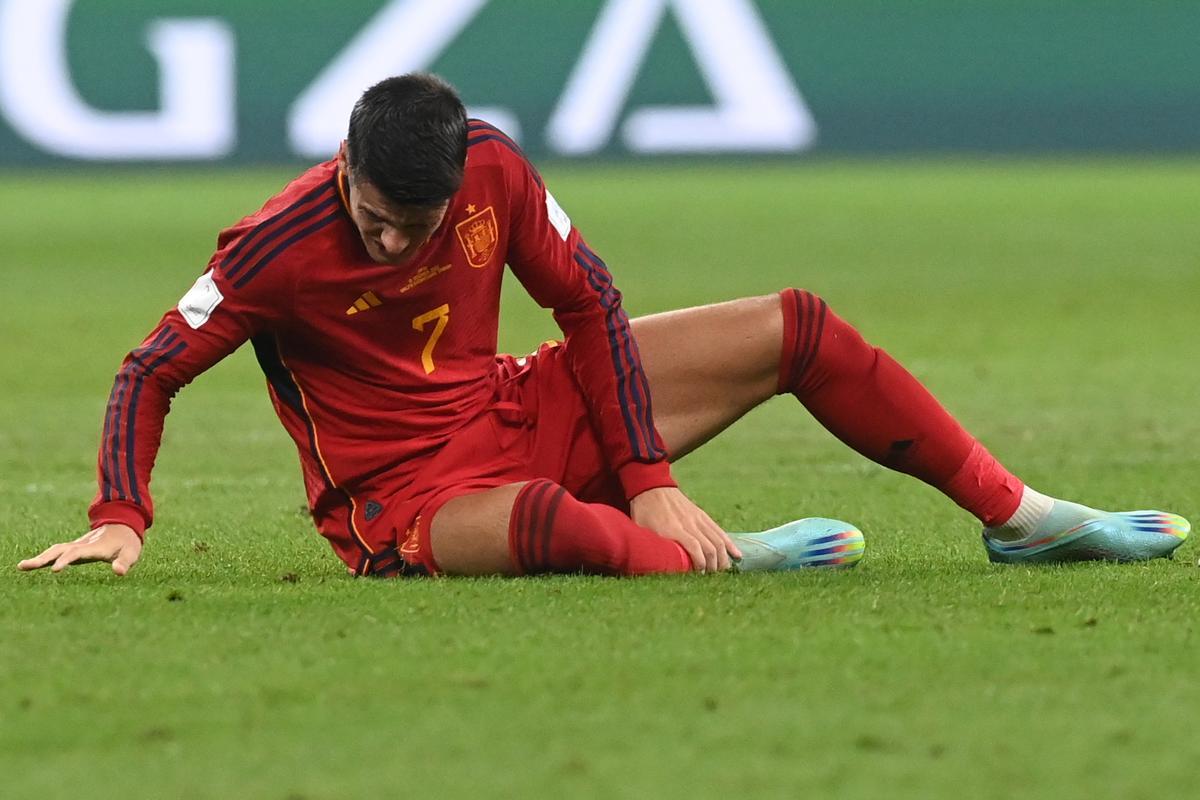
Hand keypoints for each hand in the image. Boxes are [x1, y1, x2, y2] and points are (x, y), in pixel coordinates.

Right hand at [17, 524, 142, 575]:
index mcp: (95, 547)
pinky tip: (31, 565)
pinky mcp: (74, 549)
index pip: (77, 553)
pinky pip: (56, 553)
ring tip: (22, 566)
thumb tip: (119, 572)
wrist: (123, 526)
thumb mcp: (131, 553)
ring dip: (39, 558)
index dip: (66, 559)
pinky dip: (44, 558)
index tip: (54, 569)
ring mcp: (76, 546)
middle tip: (26, 566)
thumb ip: (125, 562)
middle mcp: (82, 545)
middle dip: (44, 558)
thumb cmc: (128, 543)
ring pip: (55, 550)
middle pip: (59, 550)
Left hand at [629, 487, 740, 572]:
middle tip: (711, 579)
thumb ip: (650, 546)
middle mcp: (689, 524)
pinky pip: (719, 531)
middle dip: (713, 566)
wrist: (651, 486)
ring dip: (723, 558)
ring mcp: (697, 519)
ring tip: (723, 572)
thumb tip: (652, 565)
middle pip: (710, 548)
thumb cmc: (643, 512)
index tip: (700, 575)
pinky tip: (737, 555)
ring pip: (718, 541)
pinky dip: (729, 544)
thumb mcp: (641, 529)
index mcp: (673, 529)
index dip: (700, 564)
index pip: (695, 549)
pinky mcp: (702, 516)